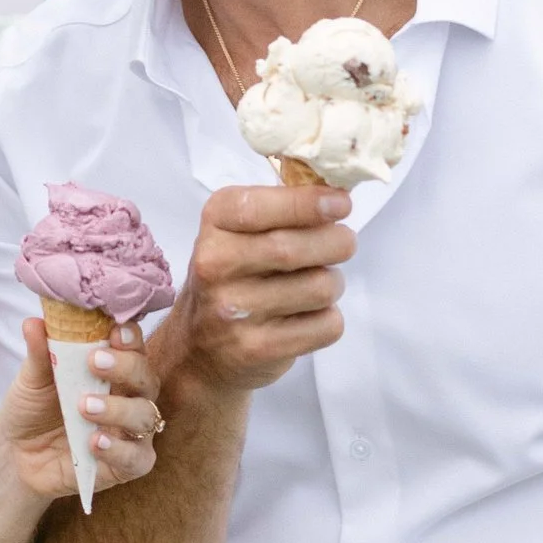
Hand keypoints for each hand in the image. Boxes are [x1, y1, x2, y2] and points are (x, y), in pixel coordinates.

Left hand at [0, 314, 160, 503]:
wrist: (17, 455)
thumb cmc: (32, 408)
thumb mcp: (32, 379)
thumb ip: (39, 353)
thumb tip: (33, 323)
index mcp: (112, 368)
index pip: (133, 347)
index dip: (131, 337)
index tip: (115, 332)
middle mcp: (128, 397)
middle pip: (147, 378)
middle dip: (127, 368)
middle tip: (95, 362)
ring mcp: (129, 432)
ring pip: (146, 416)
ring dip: (119, 409)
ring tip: (85, 407)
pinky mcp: (125, 465)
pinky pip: (138, 458)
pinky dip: (119, 449)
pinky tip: (95, 442)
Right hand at [161, 179, 353, 395]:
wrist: (198, 348)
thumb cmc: (230, 277)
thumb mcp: (238, 231)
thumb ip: (281, 208)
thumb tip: (337, 193)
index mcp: (214, 224)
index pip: (259, 208)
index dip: (307, 203)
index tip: (341, 204)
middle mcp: (215, 265)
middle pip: (295, 248)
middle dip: (337, 242)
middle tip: (344, 242)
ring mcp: (234, 311)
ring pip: (320, 287)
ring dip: (333, 283)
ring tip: (316, 283)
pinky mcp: (258, 348)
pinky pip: (326, 325)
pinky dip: (329, 318)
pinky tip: (307, 315)